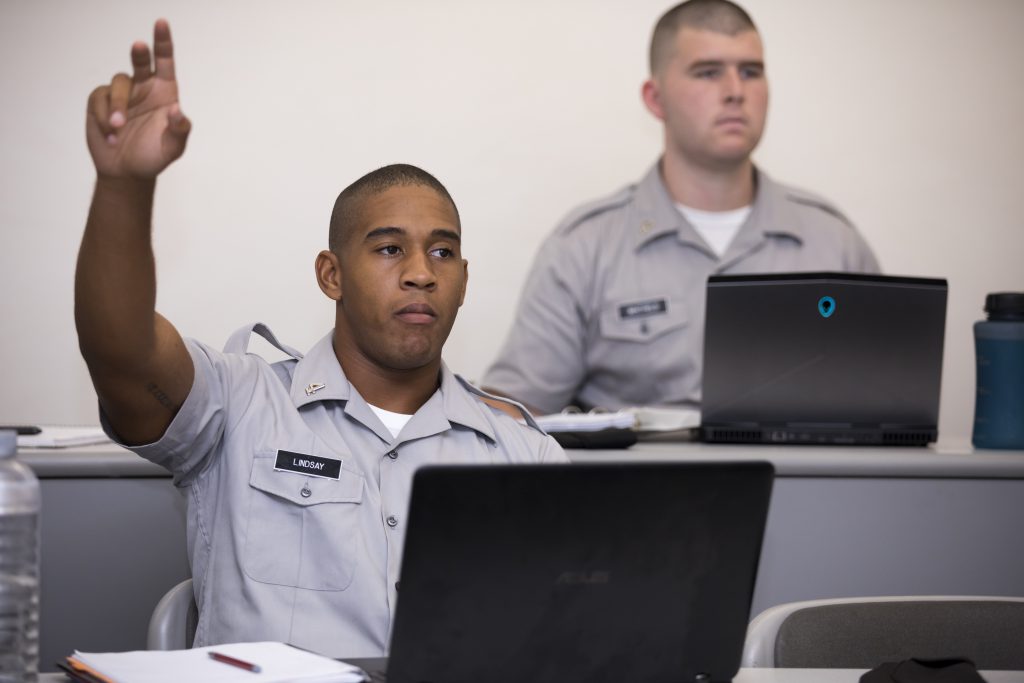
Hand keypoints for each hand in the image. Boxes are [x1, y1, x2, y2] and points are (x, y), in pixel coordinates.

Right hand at [86, 19, 190, 179]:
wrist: (126, 172)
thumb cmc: (153, 157)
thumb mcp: (172, 148)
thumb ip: (179, 130)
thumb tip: (177, 109)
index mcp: (164, 93)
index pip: (165, 63)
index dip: (163, 43)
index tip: (162, 23)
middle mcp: (143, 88)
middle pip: (140, 61)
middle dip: (140, 53)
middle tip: (140, 46)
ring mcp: (122, 93)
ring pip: (118, 84)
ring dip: (118, 107)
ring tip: (119, 129)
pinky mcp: (101, 101)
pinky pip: (100, 99)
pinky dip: (105, 117)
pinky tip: (111, 135)